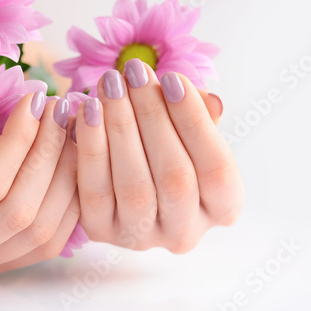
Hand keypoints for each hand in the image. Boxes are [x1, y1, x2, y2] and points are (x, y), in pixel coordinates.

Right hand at [0, 94, 78, 282]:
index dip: (18, 141)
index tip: (34, 100)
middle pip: (19, 213)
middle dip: (48, 155)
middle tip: (60, 111)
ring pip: (41, 231)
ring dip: (65, 176)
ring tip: (70, 130)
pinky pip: (46, 242)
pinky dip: (67, 201)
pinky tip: (70, 162)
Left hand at [75, 59, 243, 252]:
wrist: (127, 172)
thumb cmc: (166, 145)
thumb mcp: (190, 132)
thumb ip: (202, 117)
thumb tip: (209, 101)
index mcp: (222, 207)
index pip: (216, 168)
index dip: (194, 121)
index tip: (171, 78)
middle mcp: (186, 231)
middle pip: (175, 177)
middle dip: (152, 116)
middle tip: (133, 72)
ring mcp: (143, 238)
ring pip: (134, 187)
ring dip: (120, 128)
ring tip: (110, 84)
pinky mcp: (103, 231)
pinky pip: (95, 192)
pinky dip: (91, 148)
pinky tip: (88, 111)